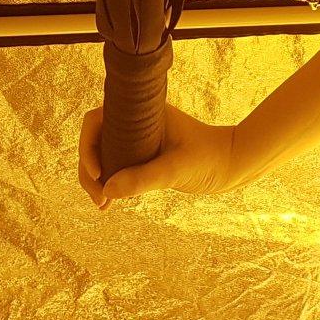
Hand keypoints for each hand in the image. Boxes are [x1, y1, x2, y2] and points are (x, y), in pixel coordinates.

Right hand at [78, 100, 239, 206]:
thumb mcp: (178, 168)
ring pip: (103, 157)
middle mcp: (135, 124)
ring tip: (103, 206)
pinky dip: (109, 184)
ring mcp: (138, 140)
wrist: (232, 163)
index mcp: (141, 113)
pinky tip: (109, 203)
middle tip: (99, 198)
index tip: (98, 172)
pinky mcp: (143, 158)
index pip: (97, 120)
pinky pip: (116, 168)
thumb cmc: (209, 157)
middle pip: (95, 142)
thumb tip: (108, 189)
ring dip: (96, 180)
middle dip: (88, 170)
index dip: (87, 145)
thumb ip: (145, 177)